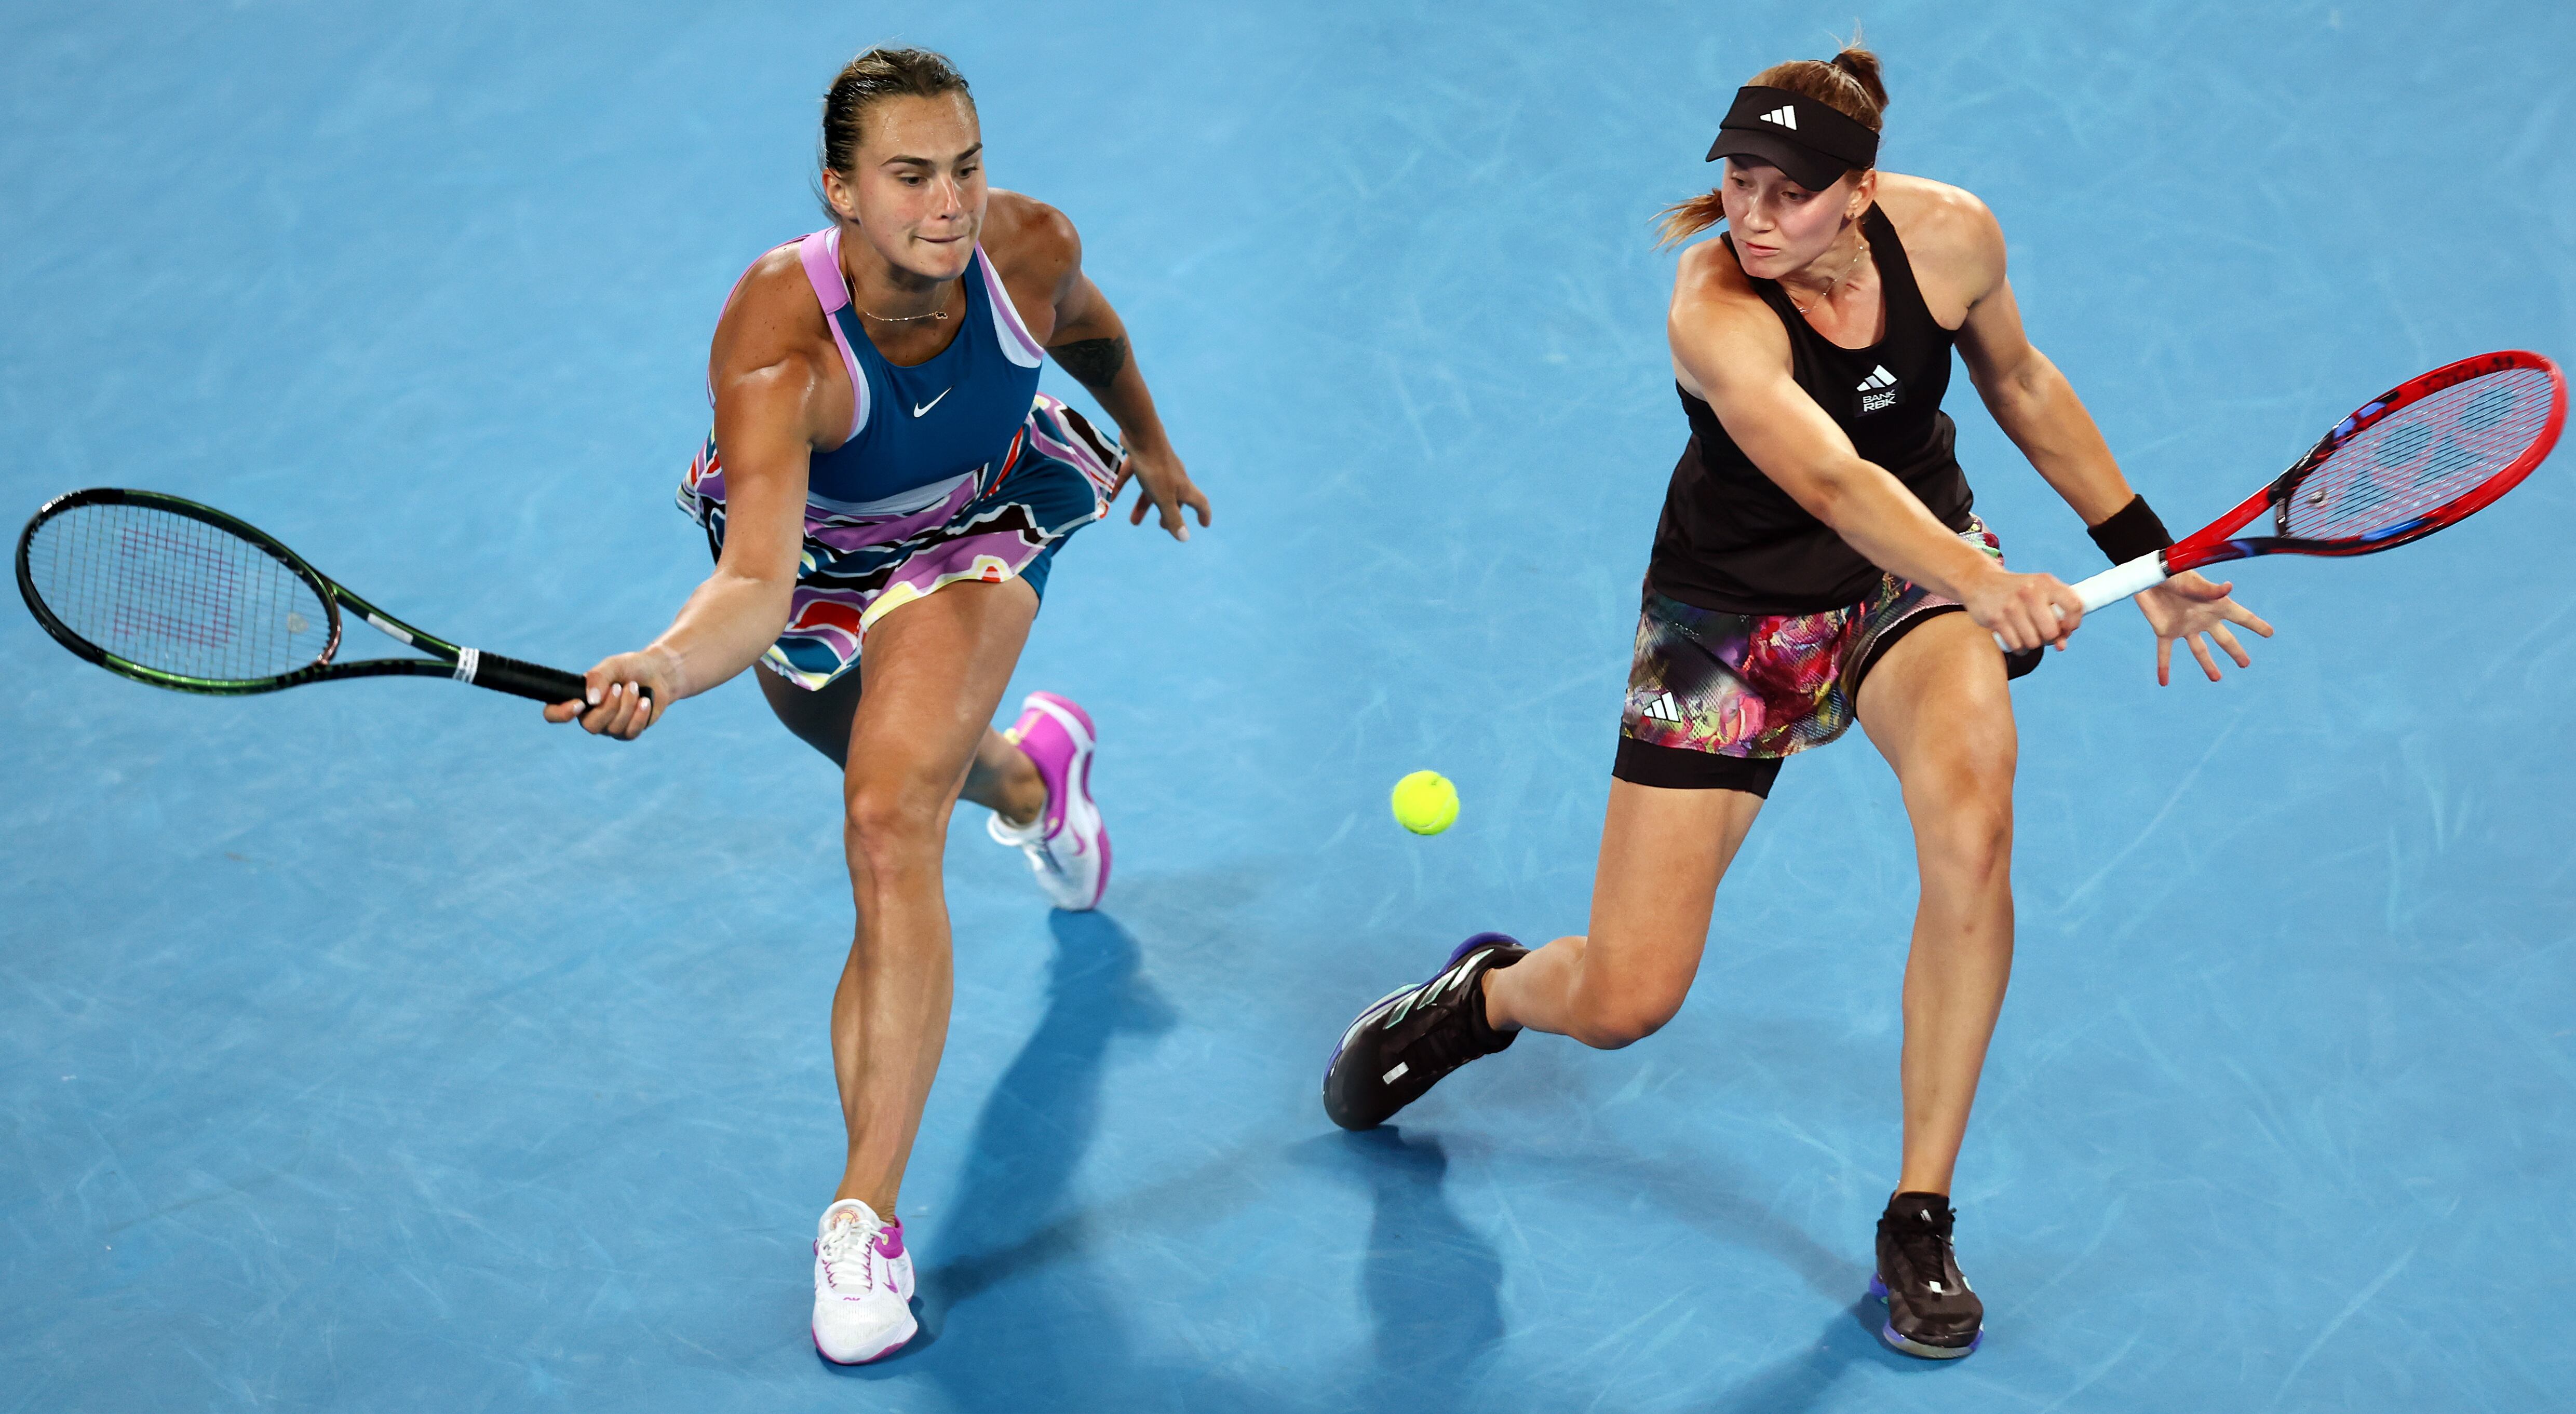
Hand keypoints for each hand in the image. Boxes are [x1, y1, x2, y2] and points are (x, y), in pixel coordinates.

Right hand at [541, 644, 682, 739]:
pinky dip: (640, 714)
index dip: (561, 713)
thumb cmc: (629, 668)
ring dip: (627, 704)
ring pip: (614, 727)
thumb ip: (598, 678)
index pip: (553, 713)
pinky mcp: (628, 732)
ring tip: (634, 687)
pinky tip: (645, 701)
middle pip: (590, 726)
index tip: (580, 703)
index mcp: (577, 699)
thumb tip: (591, 700)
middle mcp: (589, 717)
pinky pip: (631, 731)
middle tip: (620, 686)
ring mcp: (609, 727)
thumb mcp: (612, 666)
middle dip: (609, 706)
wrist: (656, 673)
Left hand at [1110, 442, 1211, 541]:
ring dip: (1143, 505)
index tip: (1204, 524)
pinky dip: (1124, 487)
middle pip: (1174, 498)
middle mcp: (1173, 476)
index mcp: (1183, 487)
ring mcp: (1157, 466)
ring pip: (1151, 489)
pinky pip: (1132, 475)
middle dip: (1169, 514)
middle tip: (1162, 526)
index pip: (1200, 502)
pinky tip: (1110, 498)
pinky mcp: (1140, 456)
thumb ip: (1173, 517)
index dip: (1203, 514)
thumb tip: (1184, 538)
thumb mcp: (1164, 498)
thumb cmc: (1155, 468)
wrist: (1141, 432)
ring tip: (1133, 522)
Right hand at [1963, 567, 2083, 651]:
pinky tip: (2015, 638)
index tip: (2067, 628)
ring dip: (2032, 644)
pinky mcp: (1996, 619)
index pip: (2074, 605)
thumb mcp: (2039, 593)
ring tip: (2027, 634)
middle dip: (2049, 638)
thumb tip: (2062, 645)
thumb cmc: (2016, 592)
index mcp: (2046, 583)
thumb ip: (2056, 615)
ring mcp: (2012, 606)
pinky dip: (2018, 647)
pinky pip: (2016, 645)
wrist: (1980, 582)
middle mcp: (2030, 592)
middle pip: (2051, 631)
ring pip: (2033, 642)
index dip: (2073, 623)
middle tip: (2043, 633)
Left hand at [2135, 572, 2272, 684]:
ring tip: (2216, 678)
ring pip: (2199, 650)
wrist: (2148, 574)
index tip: (2270, 633)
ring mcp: (2184, 627)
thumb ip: (2209, 589)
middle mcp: (2203, 619)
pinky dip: (2163, 667)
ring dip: (2208, 665)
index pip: (2242, 617)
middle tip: (2245, 664)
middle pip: (2224, 639)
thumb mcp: (2192, 581)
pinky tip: (2164, 682)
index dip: (2256, 625)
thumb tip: (2229, 587)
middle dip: (2235, 651)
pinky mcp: (2165, 631)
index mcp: (2215, 605)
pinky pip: (2165, 653)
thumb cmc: (2172, 573)